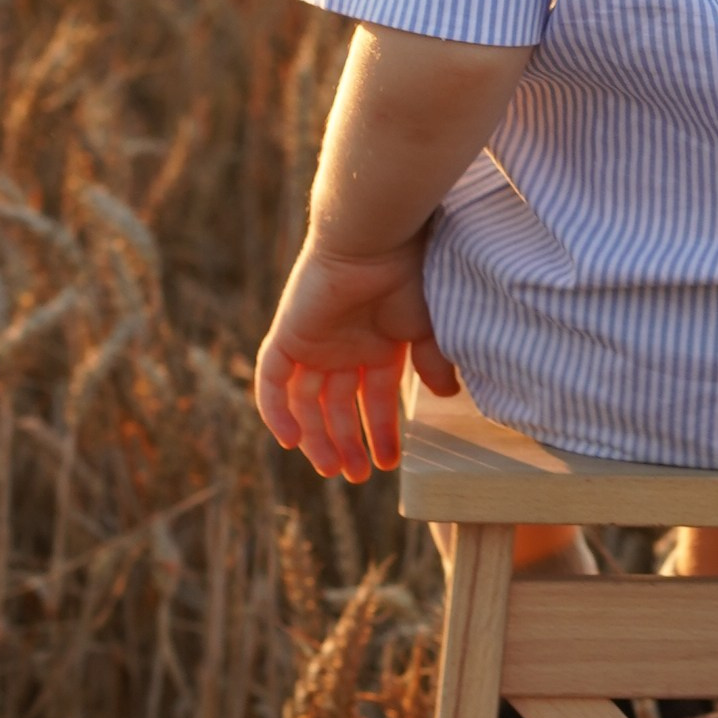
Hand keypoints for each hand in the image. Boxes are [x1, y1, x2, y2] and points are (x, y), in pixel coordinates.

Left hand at [253, 233, 459, 482]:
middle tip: (357, 476)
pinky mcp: (288, 335)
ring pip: (306, 401)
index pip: (374, 400)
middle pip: (336, 407)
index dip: (382, 432)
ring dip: (317, 437)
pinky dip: (277, 410)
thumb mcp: (429, 329)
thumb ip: (434, 363)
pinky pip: (273, 380)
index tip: (392, 464)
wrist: (375, 240)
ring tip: (332, 470)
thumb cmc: (409, 277)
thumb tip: (444, 395)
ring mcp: (313, 343)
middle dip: (346, 444)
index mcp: (376, 345)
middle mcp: (342, 347)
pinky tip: (291, 441)